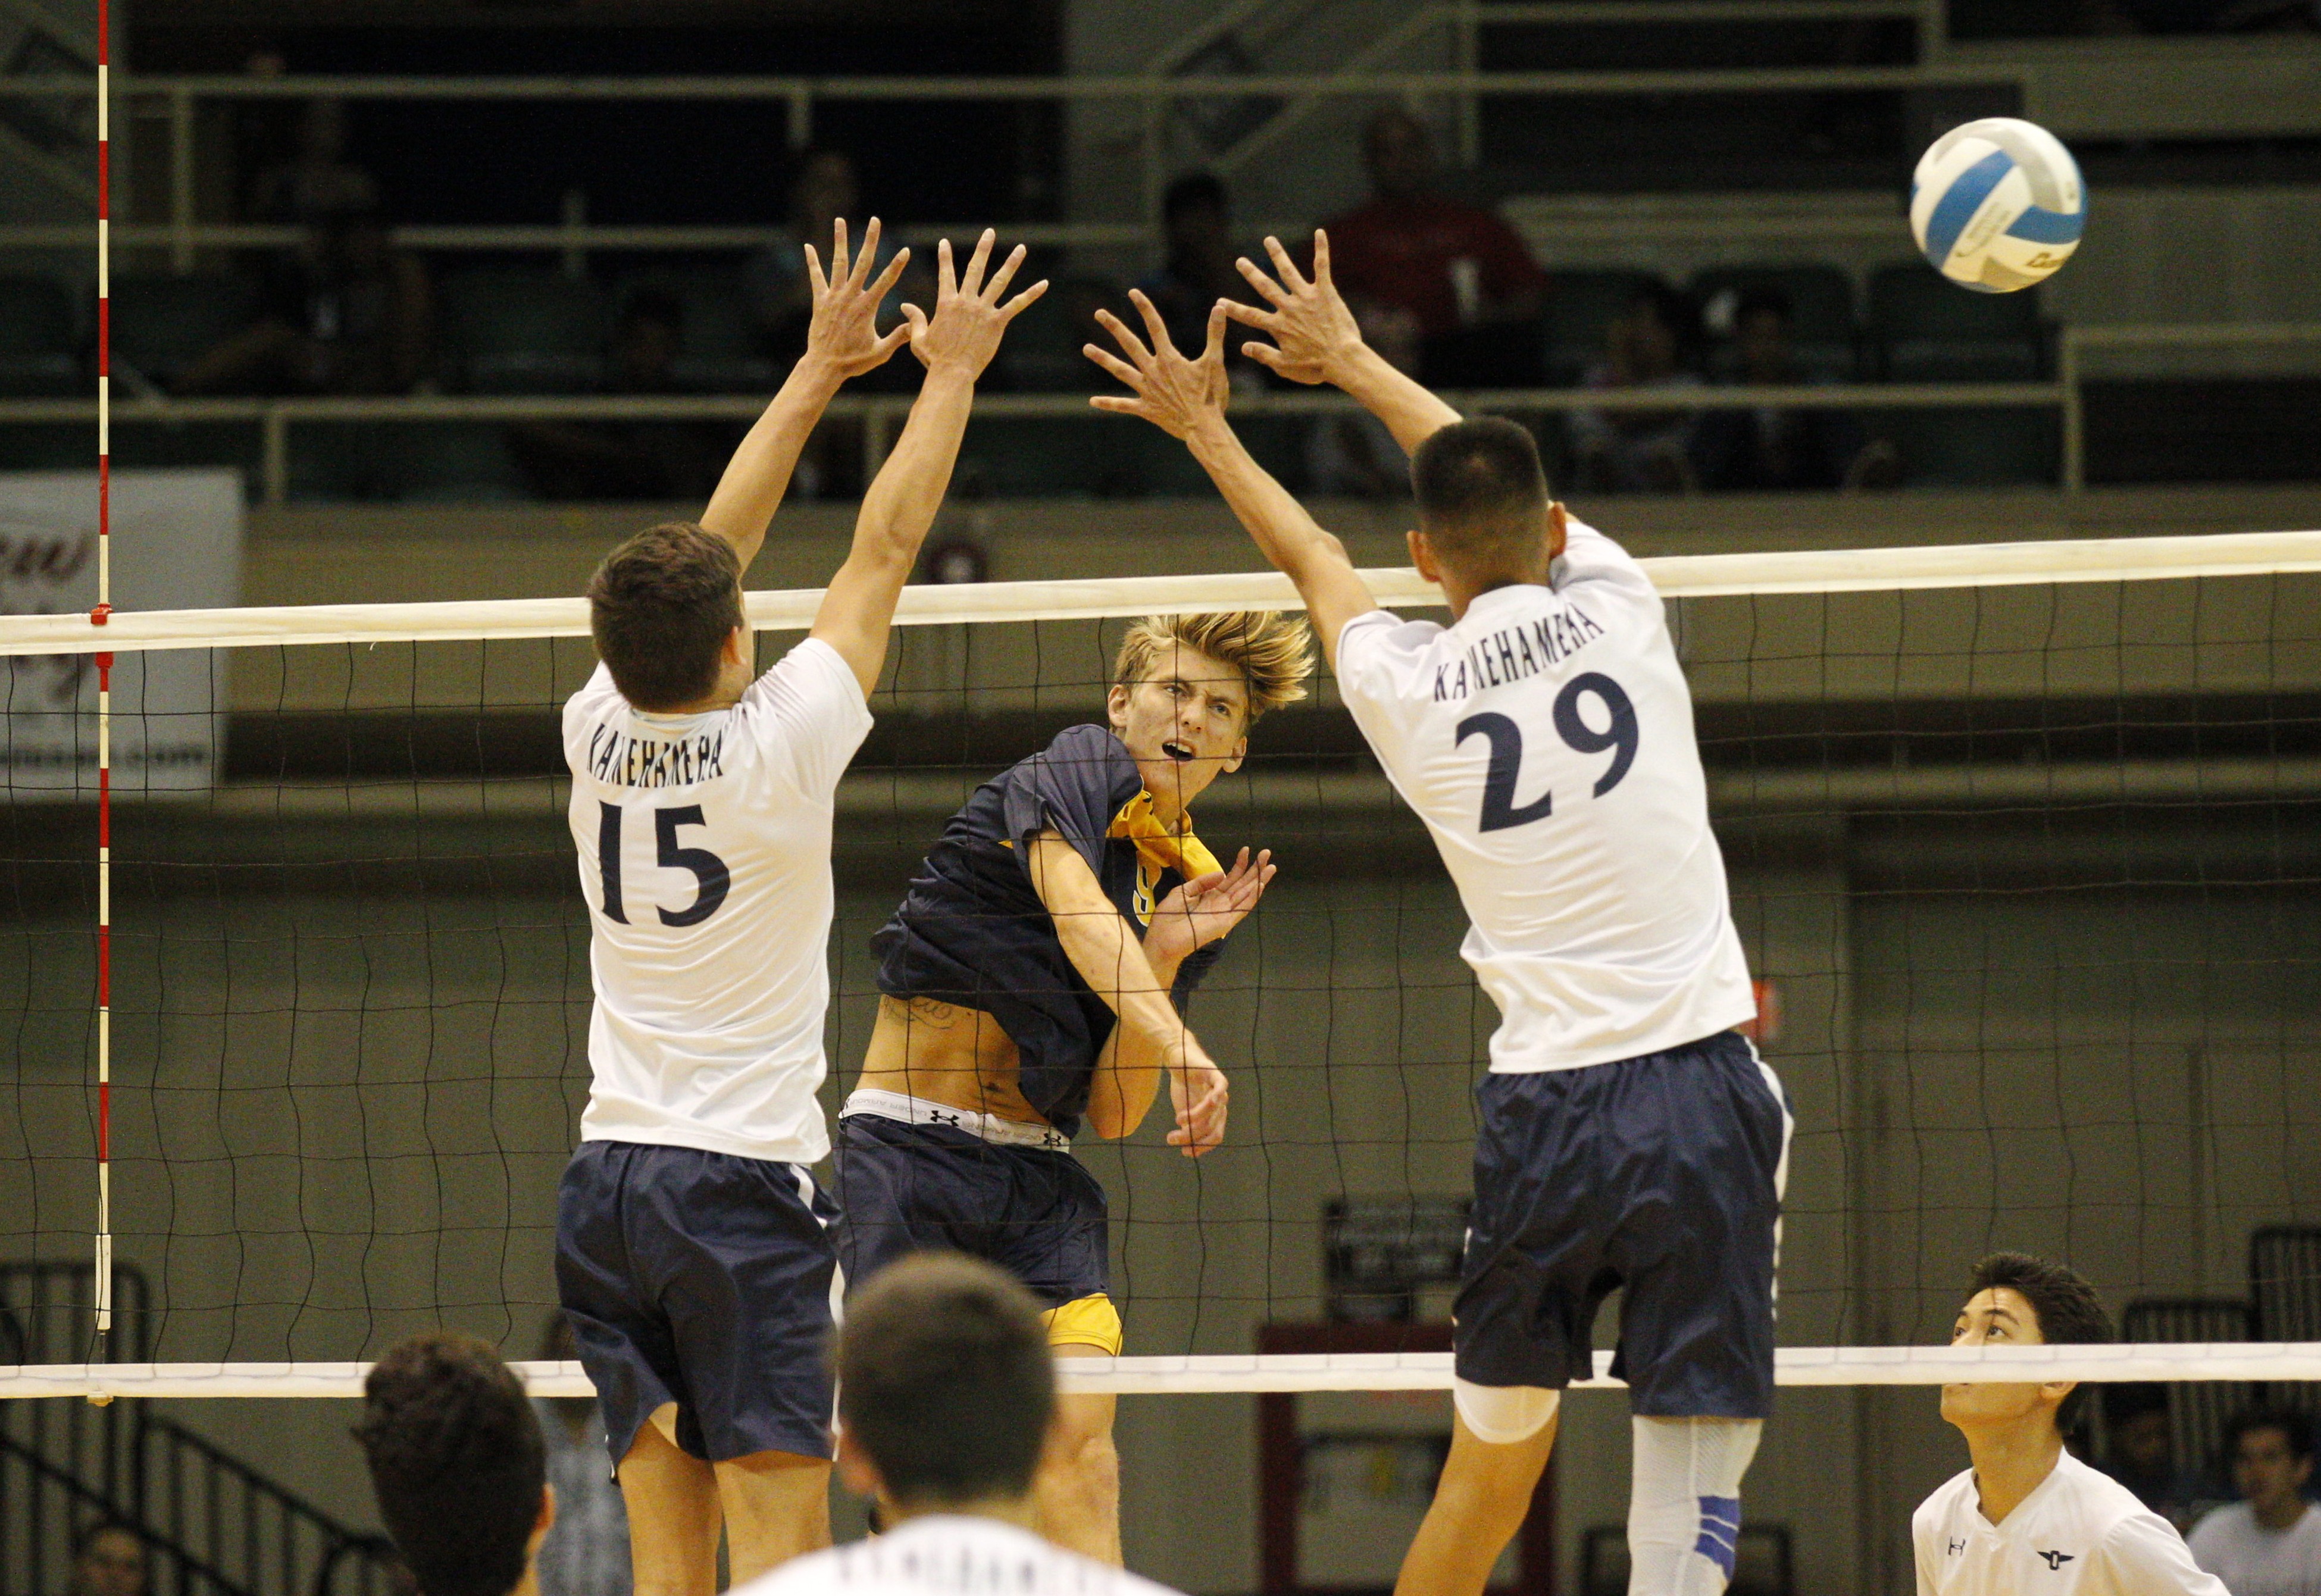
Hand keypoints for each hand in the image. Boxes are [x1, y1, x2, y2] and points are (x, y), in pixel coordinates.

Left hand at [802, 217, 912, 379]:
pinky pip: (816, 277)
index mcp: (867, 307)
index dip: (897, 265)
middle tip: (875, 220)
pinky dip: (813, 262)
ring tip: (840, 220)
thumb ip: (899, 337)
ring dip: (840, 240)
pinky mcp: (820, 301)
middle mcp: (851, 297)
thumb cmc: (854, 362)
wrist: (825, 366)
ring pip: (839, 263)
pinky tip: (808, 246)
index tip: (906, 250)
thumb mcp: (881, 352)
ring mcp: (834, 297)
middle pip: (863, 263)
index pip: (886, 281)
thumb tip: (915, 325)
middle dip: (870, 240)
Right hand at [899, 230, 1046, 381]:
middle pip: (975, 269)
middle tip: (989, 232)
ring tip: (1021, 248)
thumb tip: (904, 305)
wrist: (952, 373)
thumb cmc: (935, 359)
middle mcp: (966, 302)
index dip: (945, 258)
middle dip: (983, 249)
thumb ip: (915, 318)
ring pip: (999, 281)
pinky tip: (1044, 283)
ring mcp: (983, 310)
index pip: (946, 274)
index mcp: (947, 303)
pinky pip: (1017, 304)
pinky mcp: (997, 322)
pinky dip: (1031, 294)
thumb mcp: (918, 338)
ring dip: (1011, 263)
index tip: (944, 242)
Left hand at [1084, 289, 1229, 440]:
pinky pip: (1124, 405)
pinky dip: (1109, 403)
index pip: (1155, 326)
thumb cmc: (1211, 396)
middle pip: (1130, 344)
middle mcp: (1153, 371)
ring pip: (1120, 371)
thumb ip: (1215, 333)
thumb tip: (1219, 307)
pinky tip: (1093, 401)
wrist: (1203, 428)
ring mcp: (1147, 390)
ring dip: (1103, 359)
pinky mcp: (1146, 409)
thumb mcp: (1215, 362)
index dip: (1144, 308)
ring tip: (1086, 348)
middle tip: (1098, 313)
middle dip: (1114, 327)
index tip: (1133, 293)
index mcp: (1169, 359)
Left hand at [1142, 847, 1274, 966]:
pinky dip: (1252, 897)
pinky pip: (1242, 908)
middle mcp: (1221, 903)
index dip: (1239, 864)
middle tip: (1266, 853)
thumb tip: (1222, 873)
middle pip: (1243, 884)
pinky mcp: (1227, 922)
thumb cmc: (1170, 916)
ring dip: (1259, 880)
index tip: (1245, 850)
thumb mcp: (1184, 891)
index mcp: (1211, 896)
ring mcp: (1226, 913)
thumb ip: (1203, 882)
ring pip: (1247, 894)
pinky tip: (1260, 884)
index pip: (1230, 878)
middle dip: (1255, 869)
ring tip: (1271, 866)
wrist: (1164, 937)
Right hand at [1166, 1044, 1228, 1157]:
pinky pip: (1220, 1087)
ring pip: (1212, 1111)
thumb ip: (1188, 1129)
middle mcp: (1221, 1105)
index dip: (1201, 1147)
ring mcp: (1219, 1090)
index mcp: (1216, 1116)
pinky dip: (1215, 1097)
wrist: (1178, 1061)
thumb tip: (1188, 1151)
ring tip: (1178, 1119)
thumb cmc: (1183, 1087)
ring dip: (1194, 1118)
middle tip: (1171, 1138)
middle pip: (1211, 1127)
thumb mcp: (1183, 1113)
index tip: (1184, 1152)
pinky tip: (1207, 1102)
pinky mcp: (1215, 1075)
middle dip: (1191, 1136)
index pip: (1215, 1137)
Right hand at [1220, 230, 1365, 387]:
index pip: (1251, 315)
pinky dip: (1321, 249)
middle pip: (1266, 287)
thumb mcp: (1284, 366)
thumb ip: (1263, 354)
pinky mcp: (1326, 293)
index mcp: (1279, 326)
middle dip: (1251, 274)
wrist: (1342, 360)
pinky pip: (1322, 267)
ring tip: (1269, 240)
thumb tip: (1243, 347)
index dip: (1234, 309)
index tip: (1221, 302)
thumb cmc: (1315, 368)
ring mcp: (1307, 298)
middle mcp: (1289, 308)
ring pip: (1288, 271)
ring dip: (1277, 254)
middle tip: (1240, 261)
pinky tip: (1319, 232)